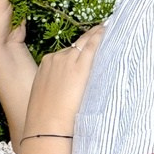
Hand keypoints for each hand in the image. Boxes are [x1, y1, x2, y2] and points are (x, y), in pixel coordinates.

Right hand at [23, 23, 103, 138]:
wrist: (46, 124)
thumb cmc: (46, 116)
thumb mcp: (46, 94)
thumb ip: (57, 85)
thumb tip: (66, 89)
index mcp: (46, 64)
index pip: (66, 52)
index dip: (78, 48)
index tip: (87, 43)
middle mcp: (56, 58)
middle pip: (76, 45)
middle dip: (89, 37)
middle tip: (101, 29)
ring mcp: (69, 60)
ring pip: (85, 42)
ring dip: (96, 35)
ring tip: (107, 29)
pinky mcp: (81, 66)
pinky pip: (92, 46)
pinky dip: (100, 37)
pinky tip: (107, 32)